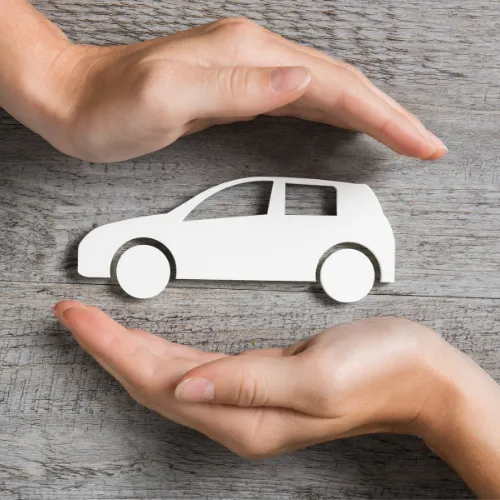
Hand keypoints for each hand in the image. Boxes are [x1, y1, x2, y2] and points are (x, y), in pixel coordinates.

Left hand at [28, 17, 445, 161]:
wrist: (75, 100)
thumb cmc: (110, 106)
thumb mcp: (168, 96)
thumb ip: (237, 87)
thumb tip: (302, 82)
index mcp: (248, 58)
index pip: (335, 86)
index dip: (382, 115)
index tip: (418, 140)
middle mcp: (253, 58)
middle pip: (340, 85)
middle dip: (388, 114)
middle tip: (424, 142)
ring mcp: (246, 74)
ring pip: (325, 93)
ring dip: (367, 114)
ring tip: (399, 134)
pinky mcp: (236, 92)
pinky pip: (299, 102)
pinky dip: (331, 116)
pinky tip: (342, 125)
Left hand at [53, 300, 447, 457]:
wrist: (416, 374)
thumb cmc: (380, 372)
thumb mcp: (318, 377)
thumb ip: (250, 384)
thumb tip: (187, 385)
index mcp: (246, 417)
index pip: (157, 381)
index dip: (112, 349)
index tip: (79, 318)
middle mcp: (237, 414)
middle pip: (151, 380)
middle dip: (107, 346)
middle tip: (74, 314)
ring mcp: (244, 399)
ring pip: (165, 374)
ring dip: (126, 348)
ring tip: (96, 325)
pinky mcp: (254, 380)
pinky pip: (189, 366)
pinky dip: (158, 349)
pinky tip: (146, 341)